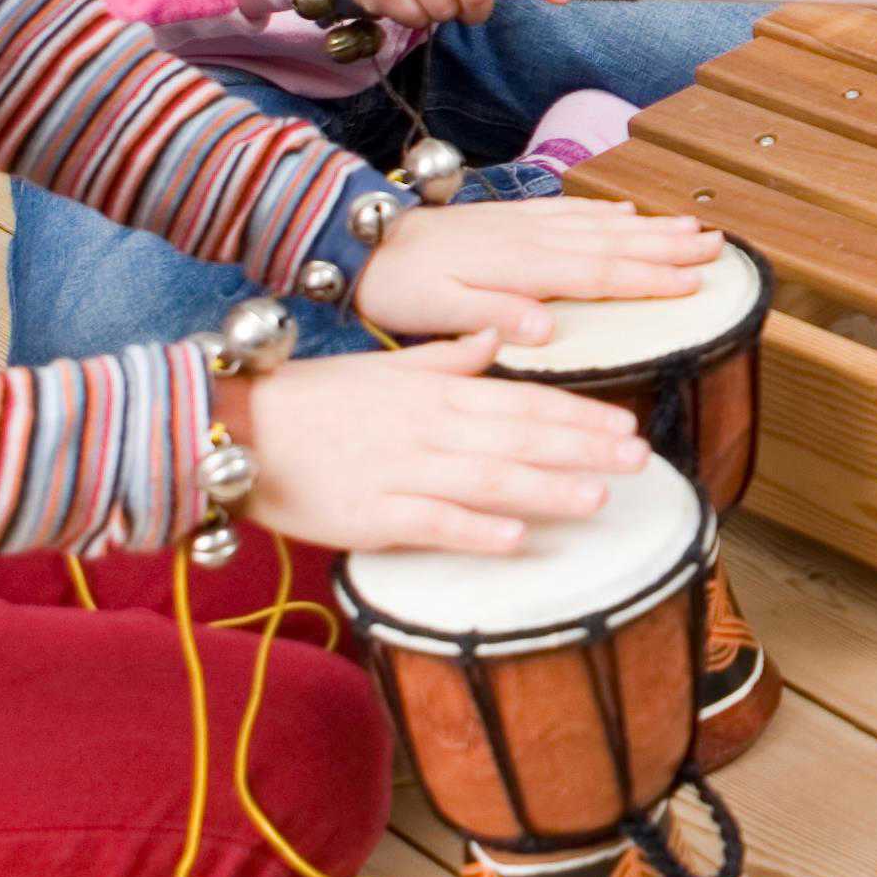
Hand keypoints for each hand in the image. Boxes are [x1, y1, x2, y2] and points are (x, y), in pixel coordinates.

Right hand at [225, 332, 652, 557]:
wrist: (237, 428)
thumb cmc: (316, 400)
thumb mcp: (389, 368)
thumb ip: (448, 356)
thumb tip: (497, 335)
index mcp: (437, 391)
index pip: (524, 402)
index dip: (579, 416)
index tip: (627, 427)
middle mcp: (429, 428)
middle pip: (519, 439)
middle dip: (582, 449)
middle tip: (638, 460)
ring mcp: (401, 471)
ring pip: (487, 481)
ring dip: (545, 489)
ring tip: (597, 499)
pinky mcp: (370, 515)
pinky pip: (430, 523)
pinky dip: (473, 531)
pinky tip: (515, 541)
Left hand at [357, 198, 728, 345]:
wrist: (366, 241)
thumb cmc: (400, 285)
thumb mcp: (439, 312)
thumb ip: (494, 317)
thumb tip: (545, 328)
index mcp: (521, 267)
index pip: (599, 273)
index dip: (649, 279)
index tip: (694, 282)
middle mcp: (532, 238)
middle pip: (614, 243)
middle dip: (669, 246)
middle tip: (717, 246)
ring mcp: (525, 223)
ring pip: (601, 224)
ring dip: (650, 228)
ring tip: (693, 227)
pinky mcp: (513, 218)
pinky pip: (572, 211)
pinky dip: (606, 212)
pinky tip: (628, 214)